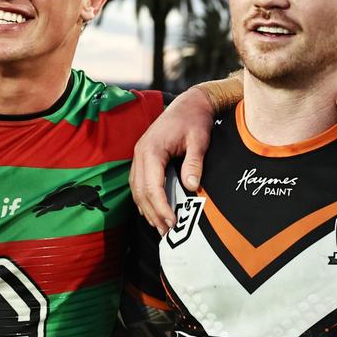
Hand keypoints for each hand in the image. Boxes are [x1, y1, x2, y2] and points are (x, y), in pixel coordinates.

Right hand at [130, 88, 214, 234]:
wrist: (189, 104)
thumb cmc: (194, 120)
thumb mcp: (199, 139)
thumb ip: (194, 162)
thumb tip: (191, 186)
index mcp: (151, 149)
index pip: (152, 186)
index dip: (161, 207)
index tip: (173, 222)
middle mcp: (140, 153)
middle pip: (141, 191)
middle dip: (153, 213)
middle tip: (167, 232)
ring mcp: (138, 156)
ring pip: (136, 190)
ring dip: (147, 210)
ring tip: (161, 227)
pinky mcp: (142, 158)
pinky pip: (138, 184)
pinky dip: (145, 200)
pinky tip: (154, 212)